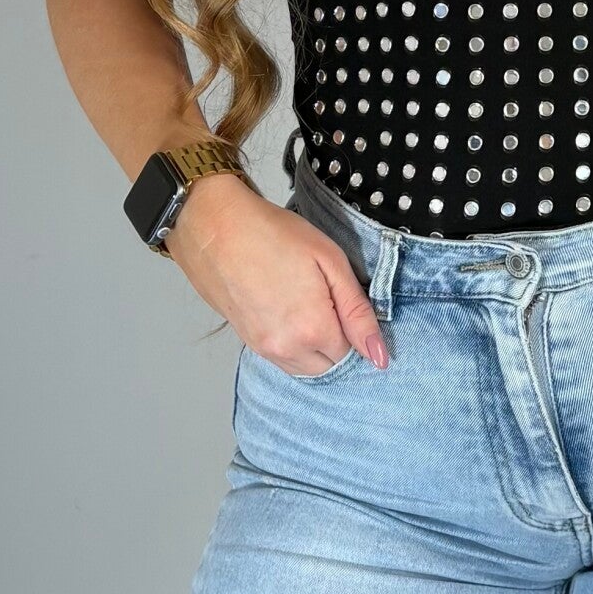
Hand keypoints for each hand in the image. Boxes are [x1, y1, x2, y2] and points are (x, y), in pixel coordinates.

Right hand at [166, 174, 388, 372]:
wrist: (213, 225)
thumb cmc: (272, 233)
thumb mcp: (330, 261)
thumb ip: (358, 312)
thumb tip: (380, 356)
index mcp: (314, 329)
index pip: (353, 354)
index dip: (355, 328)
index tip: (344, 299)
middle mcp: (287, 349)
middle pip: (329, 367)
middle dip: (337, 343)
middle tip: (326, 299)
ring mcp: (263, 349)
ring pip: (304, 368)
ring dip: (314, 347)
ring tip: (305, 303)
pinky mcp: (246, 342)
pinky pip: (280, 359)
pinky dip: (292, 344)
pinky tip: (286, 309)